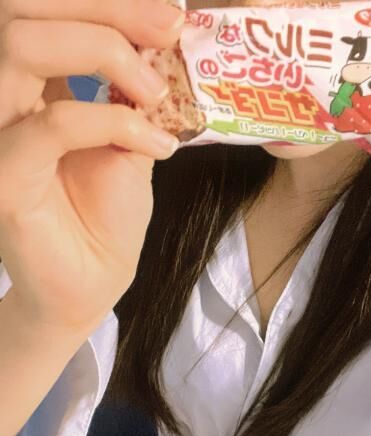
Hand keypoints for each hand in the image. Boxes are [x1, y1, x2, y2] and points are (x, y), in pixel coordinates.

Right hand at [0, 0, 184, 333]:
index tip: (168, 14)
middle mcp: (2, 99)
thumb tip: (161, 40)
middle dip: (104, 7)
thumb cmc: (105, 220)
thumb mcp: (129, 142)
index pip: (43, 11)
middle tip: (167, 26)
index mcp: (28, 84)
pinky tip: (158, 146)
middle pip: (21, 9)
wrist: (92, 285)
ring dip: (102, 50)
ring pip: (20, 45)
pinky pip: (52, 124)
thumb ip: (133, 94)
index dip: (105, 2)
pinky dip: (113, 123)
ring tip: (156, 91)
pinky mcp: (5, 178)